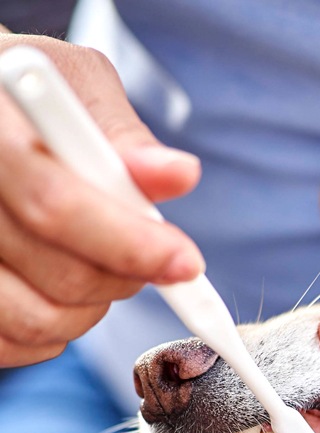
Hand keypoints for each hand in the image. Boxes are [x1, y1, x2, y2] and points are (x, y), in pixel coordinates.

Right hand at [0, 32, 203, 366]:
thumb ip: (122, 136)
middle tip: (150, 256)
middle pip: (61, 276)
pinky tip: (61, 293)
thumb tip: (178, 175)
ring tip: (101, 267)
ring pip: (37, 321)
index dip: (133, 245)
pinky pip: (12, 344)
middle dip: (128, 278)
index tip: (186, 263)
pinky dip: (54, 334)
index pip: (57, 207)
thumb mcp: (74, 86)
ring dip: (93, 310)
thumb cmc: (27, 100)